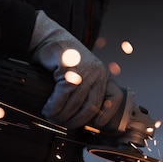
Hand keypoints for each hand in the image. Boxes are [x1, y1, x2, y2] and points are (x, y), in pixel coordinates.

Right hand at [28, 10, 123, 128]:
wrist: (49, 37)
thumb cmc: (62, 57)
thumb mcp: (80, 72)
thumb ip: (84, 90)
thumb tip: (79, 115)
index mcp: (102, 75)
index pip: (115, 97)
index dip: (108, 114)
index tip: (97, 124)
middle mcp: (97, 73)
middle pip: (91, 107)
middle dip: (76, 121)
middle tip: (64, 124)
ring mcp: (84, 71)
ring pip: (75, 104)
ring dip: (61, 116)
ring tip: (52, 117)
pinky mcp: (69, 69)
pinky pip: (62, 96)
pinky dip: (53, 107)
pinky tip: (48, 109)